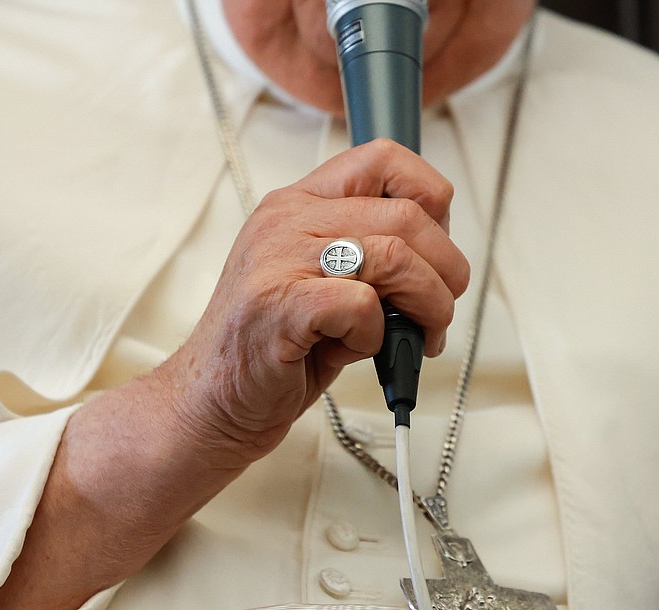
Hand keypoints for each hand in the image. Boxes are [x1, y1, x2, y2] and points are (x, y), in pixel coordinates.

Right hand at [156, 138, 468, 471]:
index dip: (431, 197)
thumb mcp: (327, 284)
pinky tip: (360, 348)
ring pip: (395, 255)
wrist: (211, 401)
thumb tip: (444, 261)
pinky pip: (362, 304)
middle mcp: (288, 220)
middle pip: (406, 215)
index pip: (382, 159)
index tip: (438, 246)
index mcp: (300, 204)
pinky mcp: (278, 304)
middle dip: (446, 269)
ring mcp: (278, 258)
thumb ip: (373, 260)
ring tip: (421, 336)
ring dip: (428, 304)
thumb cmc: (277, 347)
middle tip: (440, 309)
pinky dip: (378, 334)